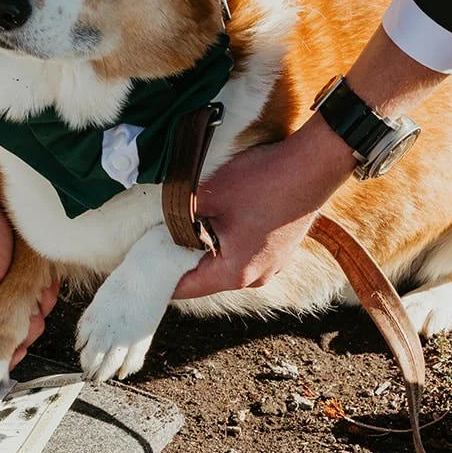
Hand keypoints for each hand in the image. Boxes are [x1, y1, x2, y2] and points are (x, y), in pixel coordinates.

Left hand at [173, 117, 354, 299]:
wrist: (312, 165)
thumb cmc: (263, 182)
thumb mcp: (208, 195)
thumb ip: (178, 212)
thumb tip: (159, 218)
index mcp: (235, 273)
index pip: (186, 287)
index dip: (159, 277)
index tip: (139, 268)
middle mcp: (256, 277)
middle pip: (206, 275)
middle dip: (182, 257)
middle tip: (155, 239)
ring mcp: (272, 264)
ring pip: (225, 261)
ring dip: (206, 245)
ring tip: (184, 224)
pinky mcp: (279, 248)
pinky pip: (244, 250)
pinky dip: (227, 238)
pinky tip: (217, 217)